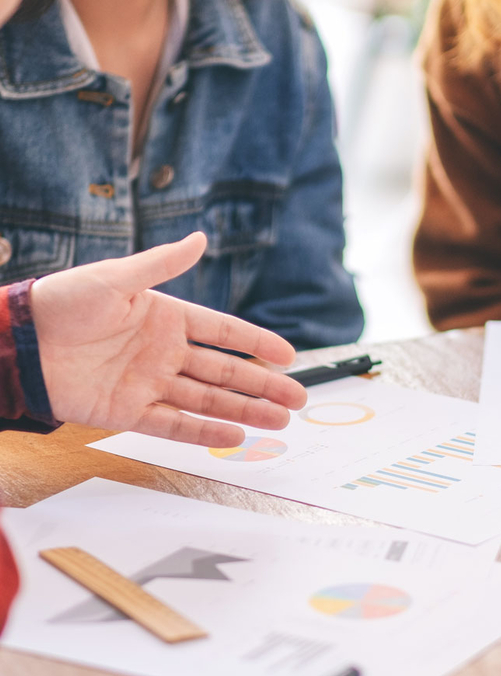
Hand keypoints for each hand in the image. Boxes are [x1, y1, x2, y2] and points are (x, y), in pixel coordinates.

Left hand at [30, 233, 306, 446]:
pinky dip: (203, 432)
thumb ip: (162, 264)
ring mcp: (150, 383)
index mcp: (168, 317)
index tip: (289, 356)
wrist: (21, 341)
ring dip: (244, 411)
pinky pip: (174, 423)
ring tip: (279, 422)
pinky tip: (234, 437)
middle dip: (263, 386)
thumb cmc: (65, 301)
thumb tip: (200, 238)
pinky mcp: (129, 411)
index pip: (225, 332)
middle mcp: (166, 352)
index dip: (258, 343)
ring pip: (208, 401)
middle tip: (298, 399)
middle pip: (226, 372)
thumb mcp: (117, 278)